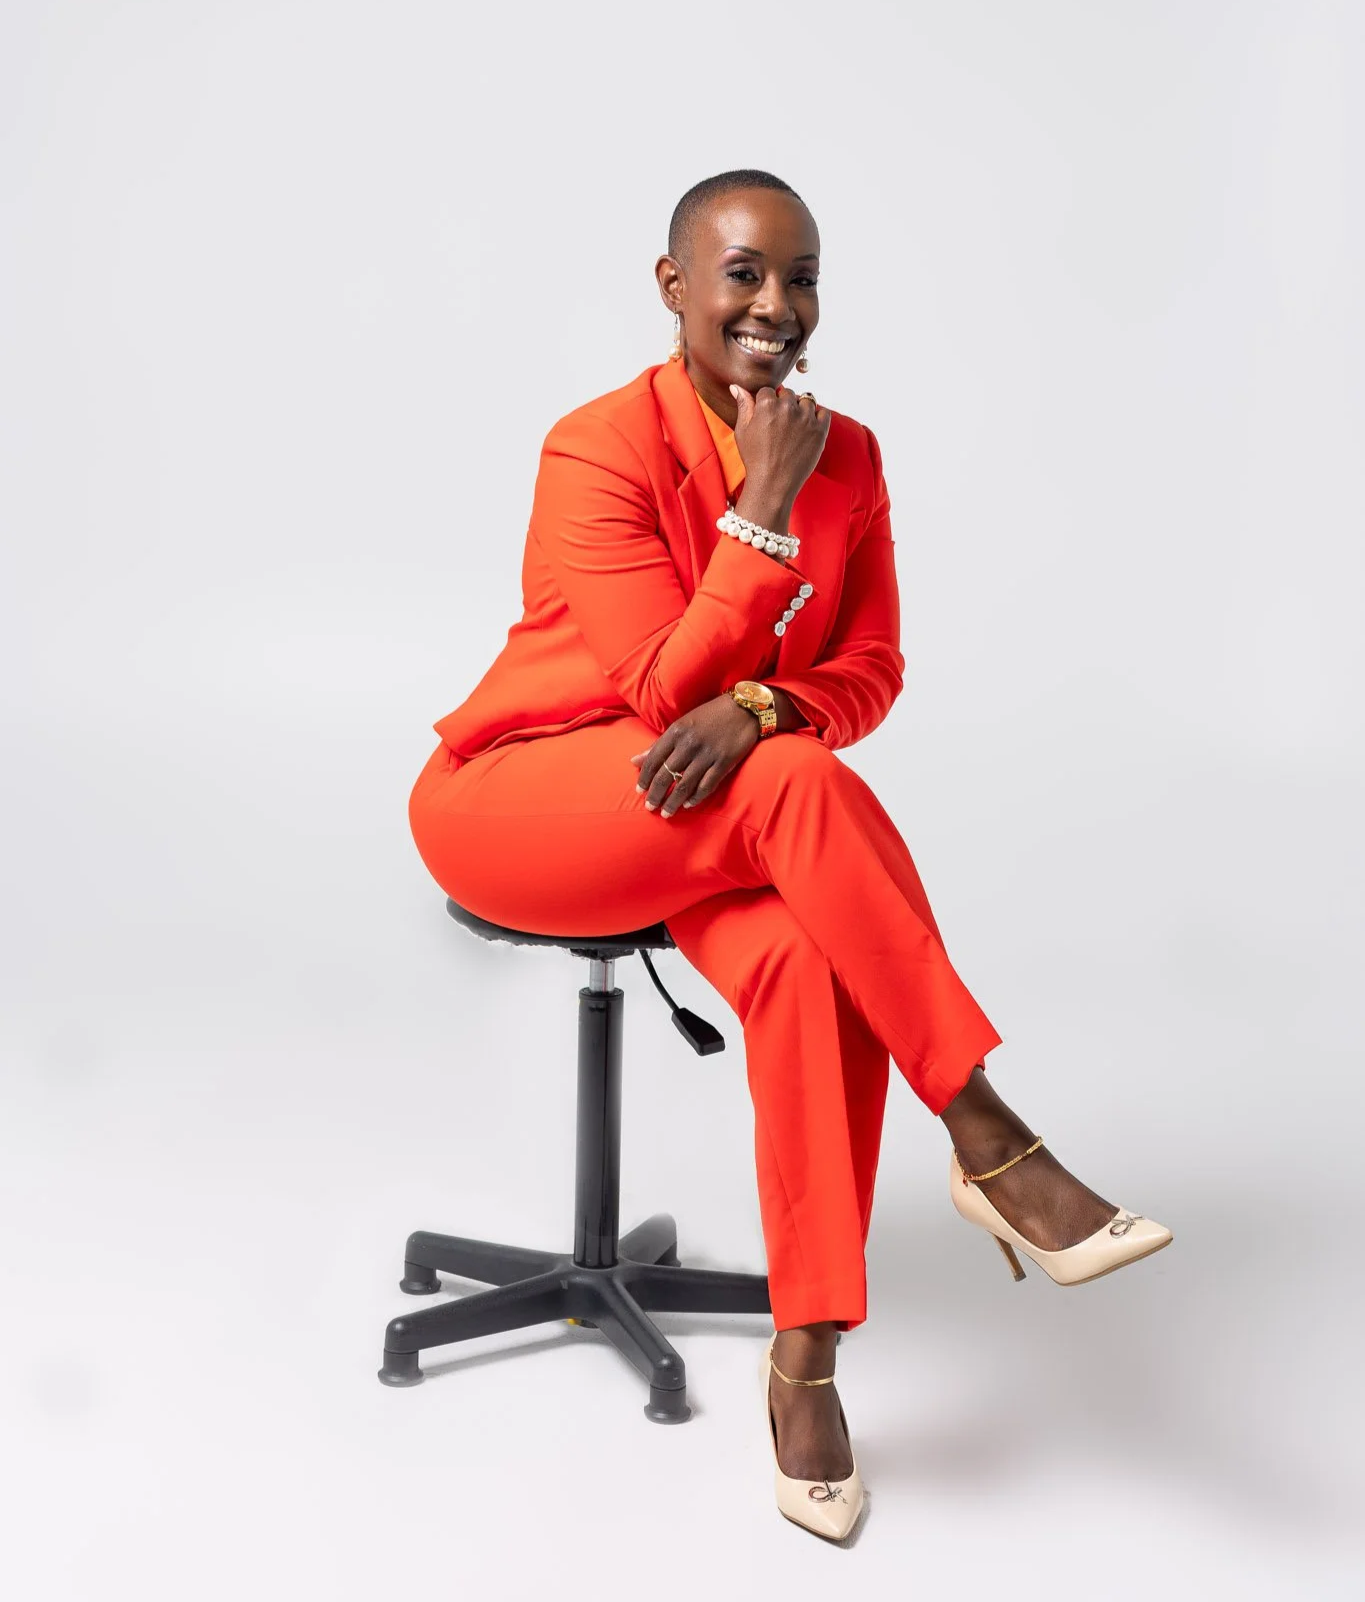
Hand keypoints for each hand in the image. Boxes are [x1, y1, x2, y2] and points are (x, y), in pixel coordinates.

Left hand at [629, 695, 760, 816]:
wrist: (744, 708)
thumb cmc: (710, 715)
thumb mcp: (682, 724)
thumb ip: (659, 744)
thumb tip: (635, 761)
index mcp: (676, 732)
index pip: (654, 760)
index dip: (645, 778)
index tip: (640, 791)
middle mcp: (689, 744)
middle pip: (667, 775)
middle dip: (656, 794)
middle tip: (650, 807)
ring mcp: (707, 755)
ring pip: (685, 784)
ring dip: (673, 802)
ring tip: (666, 813)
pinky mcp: (724, 763)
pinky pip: (707, 785)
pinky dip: (696, 797)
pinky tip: (688, 805)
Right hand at [729, 382, 830, 514]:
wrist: (773, 484)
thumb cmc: (755, 459)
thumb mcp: (742, 431)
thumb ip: (743, 405)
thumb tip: (736, 386)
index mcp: (767, 404)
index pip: (769, 390)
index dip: (766, 404)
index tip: (766, 419)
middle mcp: (788, 407)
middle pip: (788, 393)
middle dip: (784, 405)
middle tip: (779, 427)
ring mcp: (806, 418)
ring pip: (806, 400)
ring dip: (801, 409)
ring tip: (793, 428)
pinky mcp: (820, 430)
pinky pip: (823, 412)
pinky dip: (818, 417)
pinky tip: (808, 428)